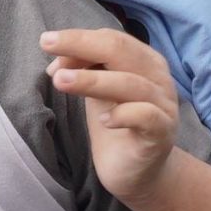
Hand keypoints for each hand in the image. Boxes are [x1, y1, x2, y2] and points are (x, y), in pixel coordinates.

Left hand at [44, 26, 180, 204]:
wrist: (137, 171)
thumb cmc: (117, 125)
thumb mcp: (97, 92)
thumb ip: (86, 70)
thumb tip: (57, 57)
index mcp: (144, 61)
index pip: (112, 39)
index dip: (79, 39)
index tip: (48, 46)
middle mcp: (158, 78)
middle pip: (121, 51)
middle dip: (81, 44)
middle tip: (47, 43)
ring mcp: (163, 105)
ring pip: (131, 83)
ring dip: (92, 80)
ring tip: (60, 80)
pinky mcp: (161, 133)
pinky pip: (146, 116)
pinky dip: (123, 114)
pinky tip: (102, 120)